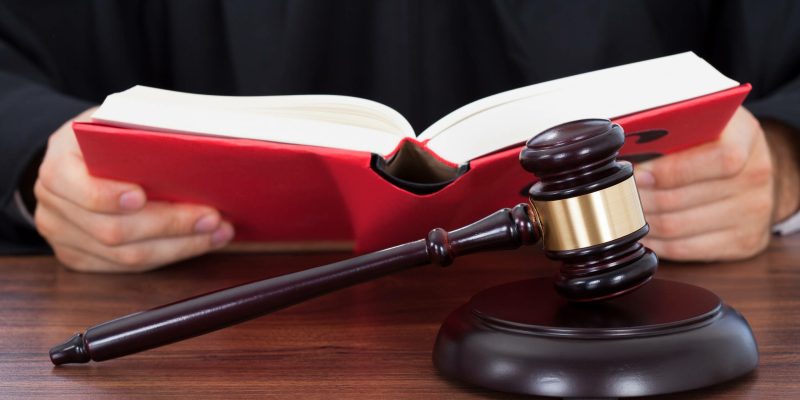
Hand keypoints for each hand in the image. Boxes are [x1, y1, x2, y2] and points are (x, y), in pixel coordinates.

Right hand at [34, 108, 234, 271]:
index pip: (76, 187)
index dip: (107, 196)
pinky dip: (171, 254)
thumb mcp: (116, 121)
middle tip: (212, 217)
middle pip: (112, 230)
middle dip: (169, 225)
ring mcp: (64, 237)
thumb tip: (194, 142)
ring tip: (218, 231)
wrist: (79, 159)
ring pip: (126, 256)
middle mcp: (52, 206)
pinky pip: (129, 268)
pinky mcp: (80, 258)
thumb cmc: (108, 137)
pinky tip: (202, 241)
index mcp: (58, 165)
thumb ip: (141, 133)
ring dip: (180, 246)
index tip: (142, 195)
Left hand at [634, 106, 798, 260]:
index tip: (636, 173)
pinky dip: (656, 242)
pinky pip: (685, 248)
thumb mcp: (699, 119)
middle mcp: (756, 175)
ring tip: (623, 212)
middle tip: (615, 196)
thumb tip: (623, 150)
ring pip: (677, 226)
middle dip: (639, 198)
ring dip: (642, 221)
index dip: (668, 170)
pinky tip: (642, 232)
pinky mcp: (744, 241)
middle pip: (681, 198)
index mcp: (745, 136)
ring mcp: (753, 212)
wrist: (751, 169)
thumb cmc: (712, 140)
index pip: (718, 159)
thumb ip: (669, 128)